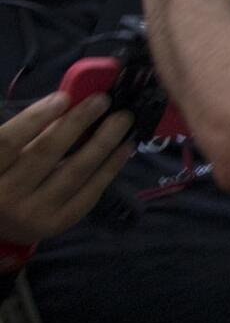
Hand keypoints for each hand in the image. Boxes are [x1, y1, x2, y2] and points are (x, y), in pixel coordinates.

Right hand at [0, 93, 135, 244]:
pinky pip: (89, 192)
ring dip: (102, 143)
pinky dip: (109, 168)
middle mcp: (6, 195)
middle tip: (103, 100)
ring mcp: (34, 212)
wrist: (1, 225)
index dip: (34, 118)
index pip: (8, 141)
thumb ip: (27, 134)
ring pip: (74, 172)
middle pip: (46, 152)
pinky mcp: (59, 222)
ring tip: (123, 120)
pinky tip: (124, 148)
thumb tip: (70, 104)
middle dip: (77, 123)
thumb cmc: (2, 177)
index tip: (63, 97)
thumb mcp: (3, 157)